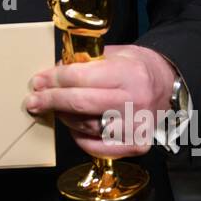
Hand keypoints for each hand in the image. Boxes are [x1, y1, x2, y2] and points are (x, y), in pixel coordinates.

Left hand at [25, 44, 174, 157]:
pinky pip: (96, 146)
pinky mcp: (136, 145)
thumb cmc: (136, 68)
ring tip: (57, 108)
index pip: (81, 78)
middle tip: (33, 99)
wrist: (167, 86)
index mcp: (128, 74)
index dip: (54, 80)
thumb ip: (85, 62)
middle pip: (80, 104)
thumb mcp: (114, 54)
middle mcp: (133, 102)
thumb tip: (53, 72)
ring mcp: (136, 127)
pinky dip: (80, 137)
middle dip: (51, 100)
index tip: (38, 81)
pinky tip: (74, 125)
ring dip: (64, 117)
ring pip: (85, 126)